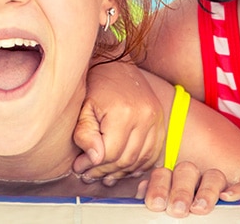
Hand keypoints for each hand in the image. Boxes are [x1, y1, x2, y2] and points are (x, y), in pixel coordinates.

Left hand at [72, 61, 162, 182]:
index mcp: (123, 112)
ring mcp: (156, 120)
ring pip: (140, 159)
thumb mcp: (83, 107)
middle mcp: (145, 116)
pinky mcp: (161, 123)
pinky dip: (138, 164)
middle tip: (87, 174)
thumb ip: (85, 133)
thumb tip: (95, 158)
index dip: (92, 165)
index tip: (78, 167)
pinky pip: (152, 153)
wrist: (115, 65)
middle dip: (104, 171)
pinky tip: (122, 166)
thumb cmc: (95, 85)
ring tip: (103, 173)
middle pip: (125, 159)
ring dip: (121, 171)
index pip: (109, 153)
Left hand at [138, 161, 234, 217]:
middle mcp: (192, 179)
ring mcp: (214, 185)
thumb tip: (141, 193)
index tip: (156, 204)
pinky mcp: (236, 194)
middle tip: (177, 209)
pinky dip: (236, 191)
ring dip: (207, 190)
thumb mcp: (160, 209)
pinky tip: (228, 197)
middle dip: (181, 190)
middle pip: (187, 171)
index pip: (163, 173)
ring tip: (200, 208)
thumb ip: (153, 200)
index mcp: (170, 180)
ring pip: (213, 176)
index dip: (158, 187)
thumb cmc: (173, 215)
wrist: (191, 218)